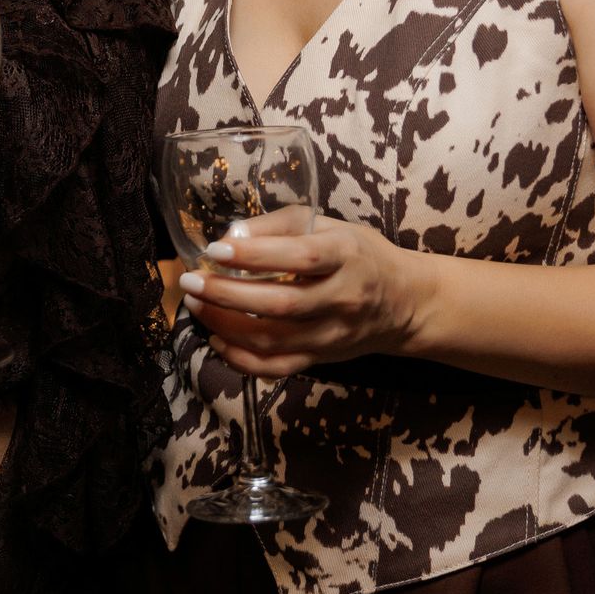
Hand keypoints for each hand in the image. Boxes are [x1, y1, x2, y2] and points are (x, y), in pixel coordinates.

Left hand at [177, 214, 424, 377]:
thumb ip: (280, 226)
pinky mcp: (322, 359)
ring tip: (196, 304)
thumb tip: (232, 236)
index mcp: (346, 255)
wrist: (404, 302)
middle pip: (281, 304)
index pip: (300, 258)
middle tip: (190, 281)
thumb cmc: (359, 255)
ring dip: (225, 325)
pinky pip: (277, 368)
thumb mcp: (329, 225)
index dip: (255, 255)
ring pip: (274, 340)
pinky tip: (217, 340)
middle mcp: (342, 298)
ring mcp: (332, 334)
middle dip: (227, 294)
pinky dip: (241, 359)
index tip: (216, 250)